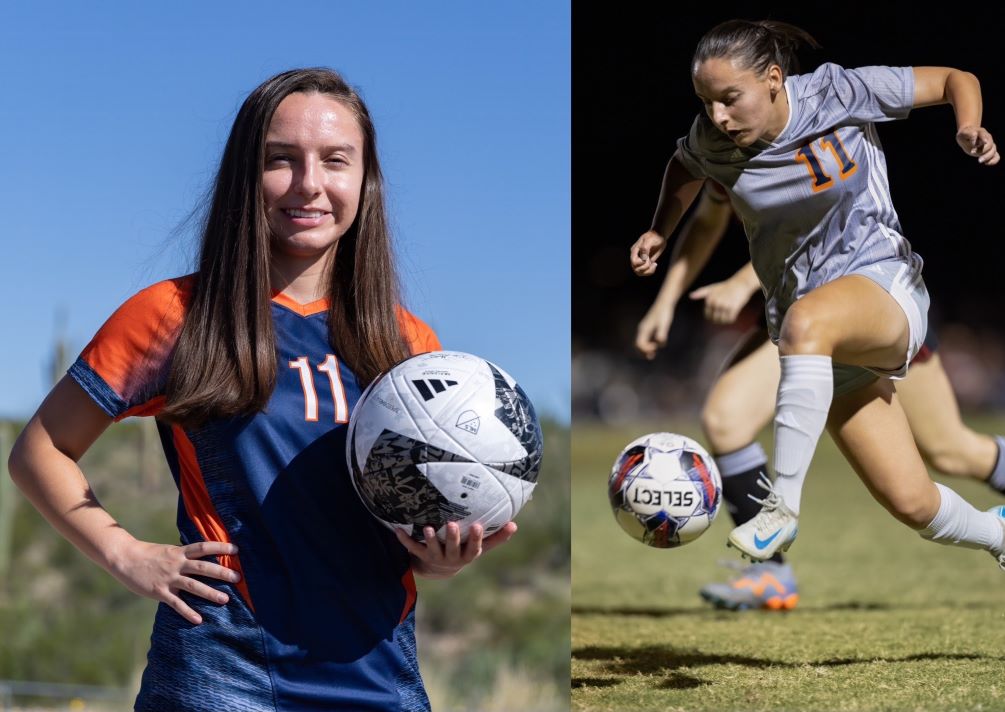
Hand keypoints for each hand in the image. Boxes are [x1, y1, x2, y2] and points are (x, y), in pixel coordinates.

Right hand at [109, 539, 240, 623]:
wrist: (124, 558)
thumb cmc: (148, 555)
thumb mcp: (169, 551)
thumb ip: (184, 555)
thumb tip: (202, 558)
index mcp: (179, 552)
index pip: (204, 547)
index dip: (220, 547)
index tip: (236, 548)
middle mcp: (176, 563)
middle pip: (203, 567)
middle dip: (221, 572)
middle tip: (238, 578)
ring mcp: (168, 578)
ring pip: (193, 586)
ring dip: (210, 593)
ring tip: (225, 600)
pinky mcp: (159, 591)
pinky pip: (176, 603)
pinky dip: (187, 612)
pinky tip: (198, 620)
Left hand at [394, 521, 516, 578]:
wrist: (441, 570)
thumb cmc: (464, 551)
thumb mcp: (480, 547)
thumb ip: (496, 537)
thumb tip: (515, 524)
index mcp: (467, 555)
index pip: (474, 548)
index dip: (475, 539)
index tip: (476, 525)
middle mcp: (452, 559)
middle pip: (452, 549)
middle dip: (452, 538)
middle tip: (451, 524)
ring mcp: (435, 558)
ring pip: (432, 550)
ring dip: (430, 539)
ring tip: (427, 527)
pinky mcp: (421, 556)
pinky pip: (412, 549)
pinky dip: (405, 540)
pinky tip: (398, 529)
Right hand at [630, 231, 666, 275]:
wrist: (659, 236)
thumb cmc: (654, 236)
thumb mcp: (649, 240)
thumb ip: (645, 248)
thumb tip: (643, 258)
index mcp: (635, 250)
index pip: (634, 261)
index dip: (640, 263)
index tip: (648, 258)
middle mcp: (636, 257)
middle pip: (635, 269)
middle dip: (645, 267)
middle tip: (651, 261)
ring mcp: (641, 261)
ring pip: (639, 272)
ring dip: (647, 271)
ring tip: (654, 265)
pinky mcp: (646, 263)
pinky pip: (645, 272)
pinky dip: (650, 271)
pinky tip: (655, 265)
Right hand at [635, 299, 673, 359]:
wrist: (664, 303)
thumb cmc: (664, 313)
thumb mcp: (664, 324)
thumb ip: (662, 333)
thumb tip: (659, 342)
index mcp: (644, 329)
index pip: (639, 344)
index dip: (646, 349)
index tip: (656, 348)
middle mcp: (642, 330)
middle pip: (637, 345)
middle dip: (643, 352)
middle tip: (651, 356)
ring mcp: (645, 329)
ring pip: (641, 342)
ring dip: (645, 350)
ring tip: (652, 355)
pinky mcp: (649, 328)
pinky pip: (645, 339)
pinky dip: (648, 345)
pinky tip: (655, 346)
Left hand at [689, 278, 752, 323]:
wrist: (740, 283)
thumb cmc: (725, 286)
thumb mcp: (711, 288)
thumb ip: (700, 293)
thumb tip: (690, 296)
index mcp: (709, 300)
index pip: (707, 315)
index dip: (712, 317)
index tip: (717, 313)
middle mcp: (716, 303)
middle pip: (714, 319)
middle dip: (718, 320)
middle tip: (724, 315)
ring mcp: (724, 306)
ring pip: (722, 320)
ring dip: (725, 320)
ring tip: (728, 315)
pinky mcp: (733, 308)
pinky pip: (730, 319)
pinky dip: (731, 319)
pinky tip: (733, 315)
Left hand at [956, 126, 999, 164]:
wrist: (968, 134)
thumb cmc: (965, 134)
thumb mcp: (963, 133)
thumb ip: (969, 134)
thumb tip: (975, 140)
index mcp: (981, 132)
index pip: (983, 135)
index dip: (982, 139)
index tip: (975, 147)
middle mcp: (987, 138)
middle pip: (989, 145)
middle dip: (983, 151)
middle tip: (973, 154)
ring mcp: (989, 145)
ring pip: (993, 151)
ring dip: (987, 157)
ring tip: (979, 161)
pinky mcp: (989, 151)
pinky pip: (996, 156)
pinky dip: (993, 160)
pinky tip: (986, 163)